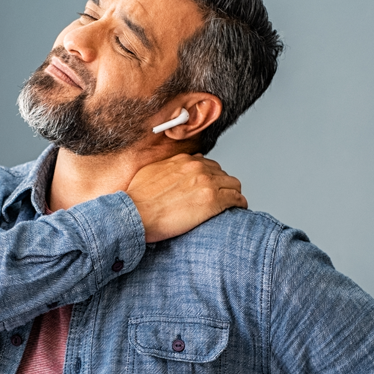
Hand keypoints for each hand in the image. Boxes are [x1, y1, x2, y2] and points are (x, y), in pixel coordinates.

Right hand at [126, 154, 246, 242]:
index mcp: (184, 161)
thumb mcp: (150, 173)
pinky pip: (236, 199)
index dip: (209, 178)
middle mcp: (198, 168)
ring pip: (233, 184)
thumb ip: (165, 169)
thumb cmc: (137, 199)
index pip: (207, 164)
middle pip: (222, 174)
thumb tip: (169, 172)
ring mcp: (207, 183)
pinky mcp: (212, 201)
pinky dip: (239, 204)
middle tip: (219, 199)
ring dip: (232, 194)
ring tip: (229, 205)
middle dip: (222, 186)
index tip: (208, 188)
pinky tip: (237, 210)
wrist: (134, 212)